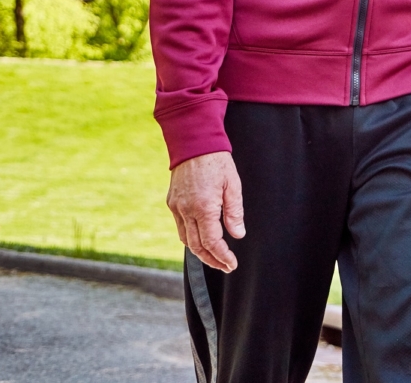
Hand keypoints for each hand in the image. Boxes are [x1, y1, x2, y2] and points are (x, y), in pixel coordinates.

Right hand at [166, 151, 244, 271]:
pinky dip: (190, 238)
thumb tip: (238, 235)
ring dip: (200, 252)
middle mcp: (186, 210)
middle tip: (225, 266)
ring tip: (215, 257)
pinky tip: (202, 239)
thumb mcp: (233, 185)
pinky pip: (180, 227)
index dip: (222, 256)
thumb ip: (234, 212)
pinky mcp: (172, 203)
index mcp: (204, 207)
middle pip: (197, 246)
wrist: (194, 144)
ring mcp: (176, 207)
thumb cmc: (217, 162)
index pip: (212, 242)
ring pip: (186, 240)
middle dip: (211, 260)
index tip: (232, 264)